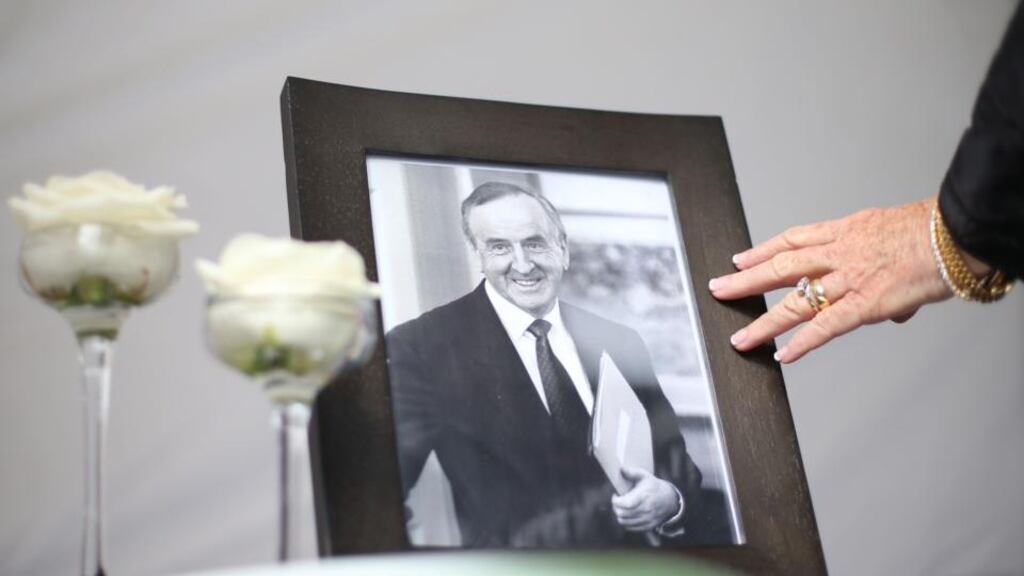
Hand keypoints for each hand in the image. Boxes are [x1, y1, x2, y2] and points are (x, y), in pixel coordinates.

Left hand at [611, 467, 680, 531]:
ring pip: (623, 522)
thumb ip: (632, 472)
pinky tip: (627, 514)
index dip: (616, 501)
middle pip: (622, 513)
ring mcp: (647, 520)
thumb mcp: (646, 476)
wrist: (670, 501)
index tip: (615, 495)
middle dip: (615, 507)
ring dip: (619, 514)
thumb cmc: (654, 487)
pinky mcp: (647, 526)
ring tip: (622, 507)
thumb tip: (621, 469)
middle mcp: (646, 510)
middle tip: (617, 501)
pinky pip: (629, 527)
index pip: (626, 504)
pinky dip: (625, 521)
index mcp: (644, 496)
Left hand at [709, 198, 951, 362]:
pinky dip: (802, 343)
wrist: (953, 234)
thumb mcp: (895, 236)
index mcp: (845, 232)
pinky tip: (783, 355)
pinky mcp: (864, 304)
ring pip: (794, 301)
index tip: (741, 258)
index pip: (793, 240)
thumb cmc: (932, 232)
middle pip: (780, 267)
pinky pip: (825, 326)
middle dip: (746, 281)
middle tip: (720, 290)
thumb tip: (894, 311)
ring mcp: (848, 280)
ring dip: (764, 322)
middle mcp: (838, 253)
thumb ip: (885, 272)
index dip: (762, 250)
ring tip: (740, 338)